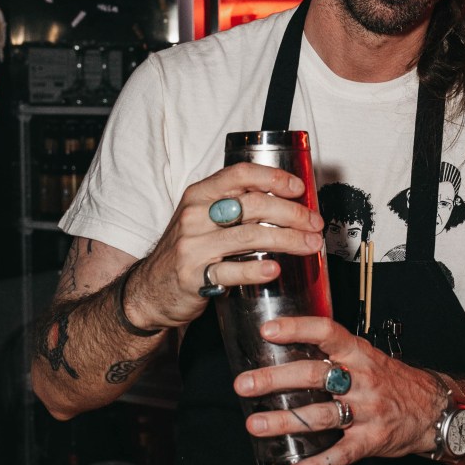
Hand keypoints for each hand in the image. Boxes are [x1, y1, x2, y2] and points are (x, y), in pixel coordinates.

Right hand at [127, 163, 323, 329]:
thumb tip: (287, 198)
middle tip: (315, 223)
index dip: (274, 178)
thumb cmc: (189, 248)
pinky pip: (231, 271)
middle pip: (253, 205)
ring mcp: (193, 246)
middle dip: (293, 212)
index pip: (240, 174)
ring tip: (310, 245)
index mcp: (200, 194)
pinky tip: (275, 269)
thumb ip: (234, 205)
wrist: (149, 290)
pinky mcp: (194, 277)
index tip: (300, 188)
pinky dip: (256, 269)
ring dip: (288, 239)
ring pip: (250, 236)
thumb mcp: (202, 216)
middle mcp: (195, 215)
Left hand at [233, 316, 443, 464]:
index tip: (268, 330)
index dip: (297, 329)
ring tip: (255, 424)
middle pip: (314, 375)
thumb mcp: (367, 356)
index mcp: (359, 353)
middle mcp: (362, 379)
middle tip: (244, 384)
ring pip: (321, 415)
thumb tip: (288, 346)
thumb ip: (334, 354)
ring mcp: (367, 411)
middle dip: (275, 379)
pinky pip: (340, 455)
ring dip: (285, 421)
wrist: (433, 408)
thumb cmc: (392, 379)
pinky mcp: (371, 441)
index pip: (327, 332)